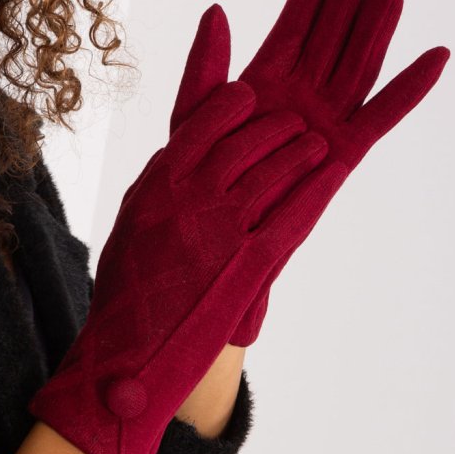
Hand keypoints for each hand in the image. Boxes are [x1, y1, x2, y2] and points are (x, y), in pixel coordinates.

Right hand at [28, 79, 345, 453]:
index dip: (231, 106)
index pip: (204, 123)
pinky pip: (292, 215)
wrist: (128, 354)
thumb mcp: (129, 225)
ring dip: (300, 153)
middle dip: (274, 128)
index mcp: (157, 184)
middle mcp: (191, 198)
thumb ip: (155, 186)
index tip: (248, 99)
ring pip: (274, 172)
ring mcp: (222, 229)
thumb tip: (177, 152)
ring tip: (313, 145)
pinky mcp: (250, 264)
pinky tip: (329, 174)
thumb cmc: (125, 292)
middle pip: (246, 142)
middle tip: (292, 124)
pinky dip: (315, 189)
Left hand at [167, 0, 450, 343]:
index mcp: (264, 82)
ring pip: (357, 63)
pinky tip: (437, 57)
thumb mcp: (192, 115)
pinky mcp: (346, 152)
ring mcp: (326, 121)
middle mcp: (301, 96)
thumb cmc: (195, 180)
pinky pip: (383, 116)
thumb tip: (216, 8)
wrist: (210, 237)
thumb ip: (205, 64)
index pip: (294, 24)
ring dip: (377, 24)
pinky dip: (410, 89)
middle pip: (332, 34)